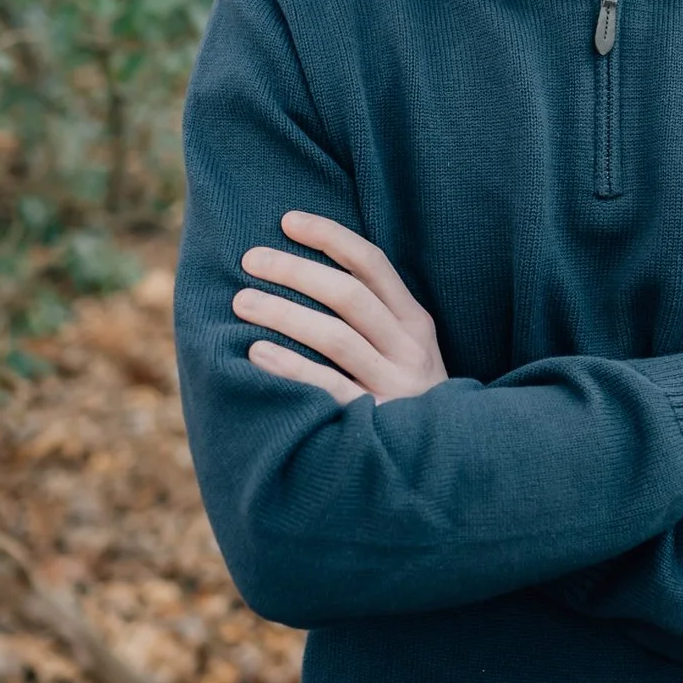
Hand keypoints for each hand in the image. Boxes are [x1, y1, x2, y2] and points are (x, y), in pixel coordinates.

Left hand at [234, 211, 448, 405]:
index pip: (372, 264)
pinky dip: (291, 366)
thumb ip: (372, 316)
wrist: (439, 461)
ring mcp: (395, 385)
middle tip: (250, 259)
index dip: (330, 237)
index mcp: (416, 322)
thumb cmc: (405, 398)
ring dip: (285, 313)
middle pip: (349, 295)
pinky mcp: (375, 420)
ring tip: (242, 301)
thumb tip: (306, 270)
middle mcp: (410, 349)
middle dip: (296, 270)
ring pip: (337, 336)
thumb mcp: (405, 350)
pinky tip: (257, 352)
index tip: (287, 220)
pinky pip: (328, 386)